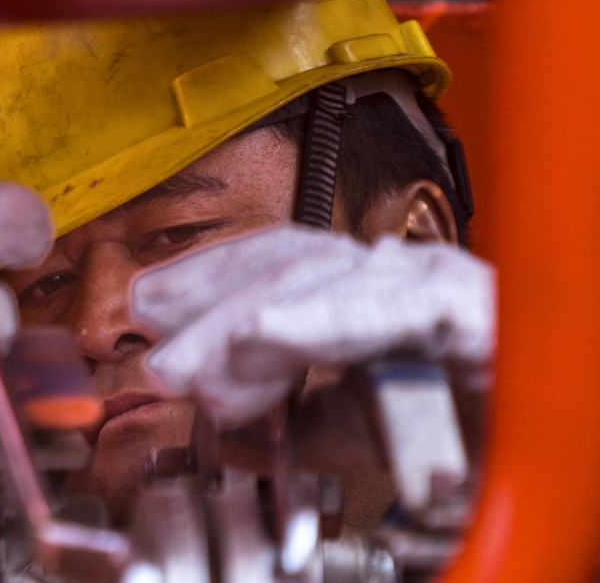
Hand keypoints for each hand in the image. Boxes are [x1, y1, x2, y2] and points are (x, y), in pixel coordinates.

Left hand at [131, 225, 493, 425]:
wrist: (555, 444)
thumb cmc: (474, 432)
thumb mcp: (364, 430)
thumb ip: (300, 423)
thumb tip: (228, 431)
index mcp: (369, 292)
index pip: (274, 261)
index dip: (207, 281)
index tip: (149, 310)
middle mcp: (397, 274)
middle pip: (283, 264)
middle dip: (206, 304)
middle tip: (155, 350)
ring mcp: (431, 282)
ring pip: (315, 278)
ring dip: (240, 324)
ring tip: (191, 366)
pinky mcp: (465, 306)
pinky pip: (378, 306)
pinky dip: (314, 320)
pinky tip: (261, 335)